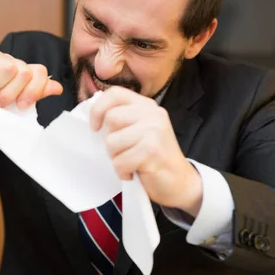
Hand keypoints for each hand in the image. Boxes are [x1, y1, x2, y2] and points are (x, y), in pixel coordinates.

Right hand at [0, 48, 62, 131]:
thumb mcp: (5, 112)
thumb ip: (31, 97)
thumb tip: (57, 87)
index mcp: (18, 77)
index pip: (39, 73)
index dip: (35, 90)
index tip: (22, 106)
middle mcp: (8, 63)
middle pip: (26, 73)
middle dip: (11, 95)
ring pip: (9, 70)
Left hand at [90, 87, 202, 215]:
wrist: (181, 182)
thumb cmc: (154, 158)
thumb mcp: (141, 130)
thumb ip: (123, 119)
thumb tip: (93, 117)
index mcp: (147, 106)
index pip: (115, 93)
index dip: (98, 108)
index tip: (95, 127)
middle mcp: (152, 114)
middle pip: (110, 119)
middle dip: (110, 141)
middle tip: (124, 152)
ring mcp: (154, 131)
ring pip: (112, 142)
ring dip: (116, 159)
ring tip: (131, 162)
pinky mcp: (152, 151)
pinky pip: (120, 162)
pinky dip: (123, 172)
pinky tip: (135, 173)